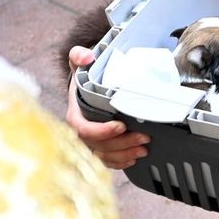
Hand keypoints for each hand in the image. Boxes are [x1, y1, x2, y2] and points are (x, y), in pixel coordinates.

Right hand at [65, 46, 150, 168]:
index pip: (83, 129)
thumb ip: (79, 56)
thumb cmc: (84, 77)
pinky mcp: (99, 147)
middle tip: (143, 137)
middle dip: (121, 144)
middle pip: (97, 146)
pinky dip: (119, 162)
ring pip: (104, 156)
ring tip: (143, 149)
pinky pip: (106, 161)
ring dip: (124, 154)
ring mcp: (90, 141)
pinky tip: (133, 158)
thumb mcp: (80, 63)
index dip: (101, 131)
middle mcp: (81, 131)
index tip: (121, 125)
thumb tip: (87, 57)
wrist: (88, 85)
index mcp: (75, 114)